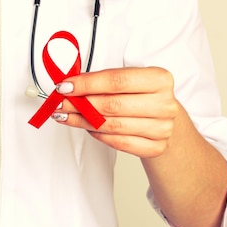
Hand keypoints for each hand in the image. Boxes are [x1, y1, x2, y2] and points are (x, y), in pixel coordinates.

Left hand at [52, 67, 179, 158]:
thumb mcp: (130, 79)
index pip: (116, 80)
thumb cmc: (142, 94)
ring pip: (112, 126)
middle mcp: (165, 104)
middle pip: (112, 105)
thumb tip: (70, 85)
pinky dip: (97, 134)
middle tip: (60, 103)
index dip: (87, 84)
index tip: (65, 86)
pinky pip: (117, 142)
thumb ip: (103, 80)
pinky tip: (85, 126)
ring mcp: (162, 128)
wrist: (166, 118)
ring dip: (82, 120)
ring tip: (66, 115)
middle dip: (80, 104)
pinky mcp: (155, 147)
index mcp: (160, 79)